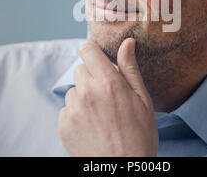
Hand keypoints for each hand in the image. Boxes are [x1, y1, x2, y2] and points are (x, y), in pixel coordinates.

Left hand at [58, 38, 157, 156]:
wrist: (124, 169)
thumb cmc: (139, 135)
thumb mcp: (142, 99)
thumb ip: (130, 68)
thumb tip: (127, 42)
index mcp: (108, 82)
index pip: (88, 50)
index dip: (94, 54)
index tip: (100, 61)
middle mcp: (87, 92)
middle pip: (80, 69)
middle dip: (92, 77)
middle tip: (107, 95)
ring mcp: (73, 110)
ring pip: (73, 91)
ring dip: (83, 96)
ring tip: (100, 114)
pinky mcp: (64, 126)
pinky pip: (66, 110)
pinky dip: (76, 115)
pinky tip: (91, 126)